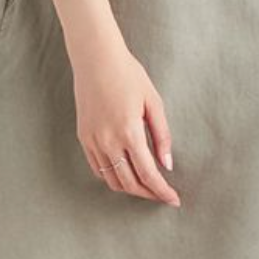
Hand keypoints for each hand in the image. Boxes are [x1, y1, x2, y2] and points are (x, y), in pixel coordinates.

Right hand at [71, 37, 180, 206]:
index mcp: (129, 132)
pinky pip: (98, 168)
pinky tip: (126, 173)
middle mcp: (108, 141)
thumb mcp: (153, 102)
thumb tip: (167, 165)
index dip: (162, 191)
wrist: (96, 59)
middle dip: (149, 194)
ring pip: (112, 180)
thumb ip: (162, 135)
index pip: (148, 174)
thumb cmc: (128, 75)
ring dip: (131, 188)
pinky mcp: (84, 137)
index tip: (174, 200)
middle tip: (163, 195)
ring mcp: (93, 141)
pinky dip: (113, 177)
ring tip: (147, 186)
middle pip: (130, 183)